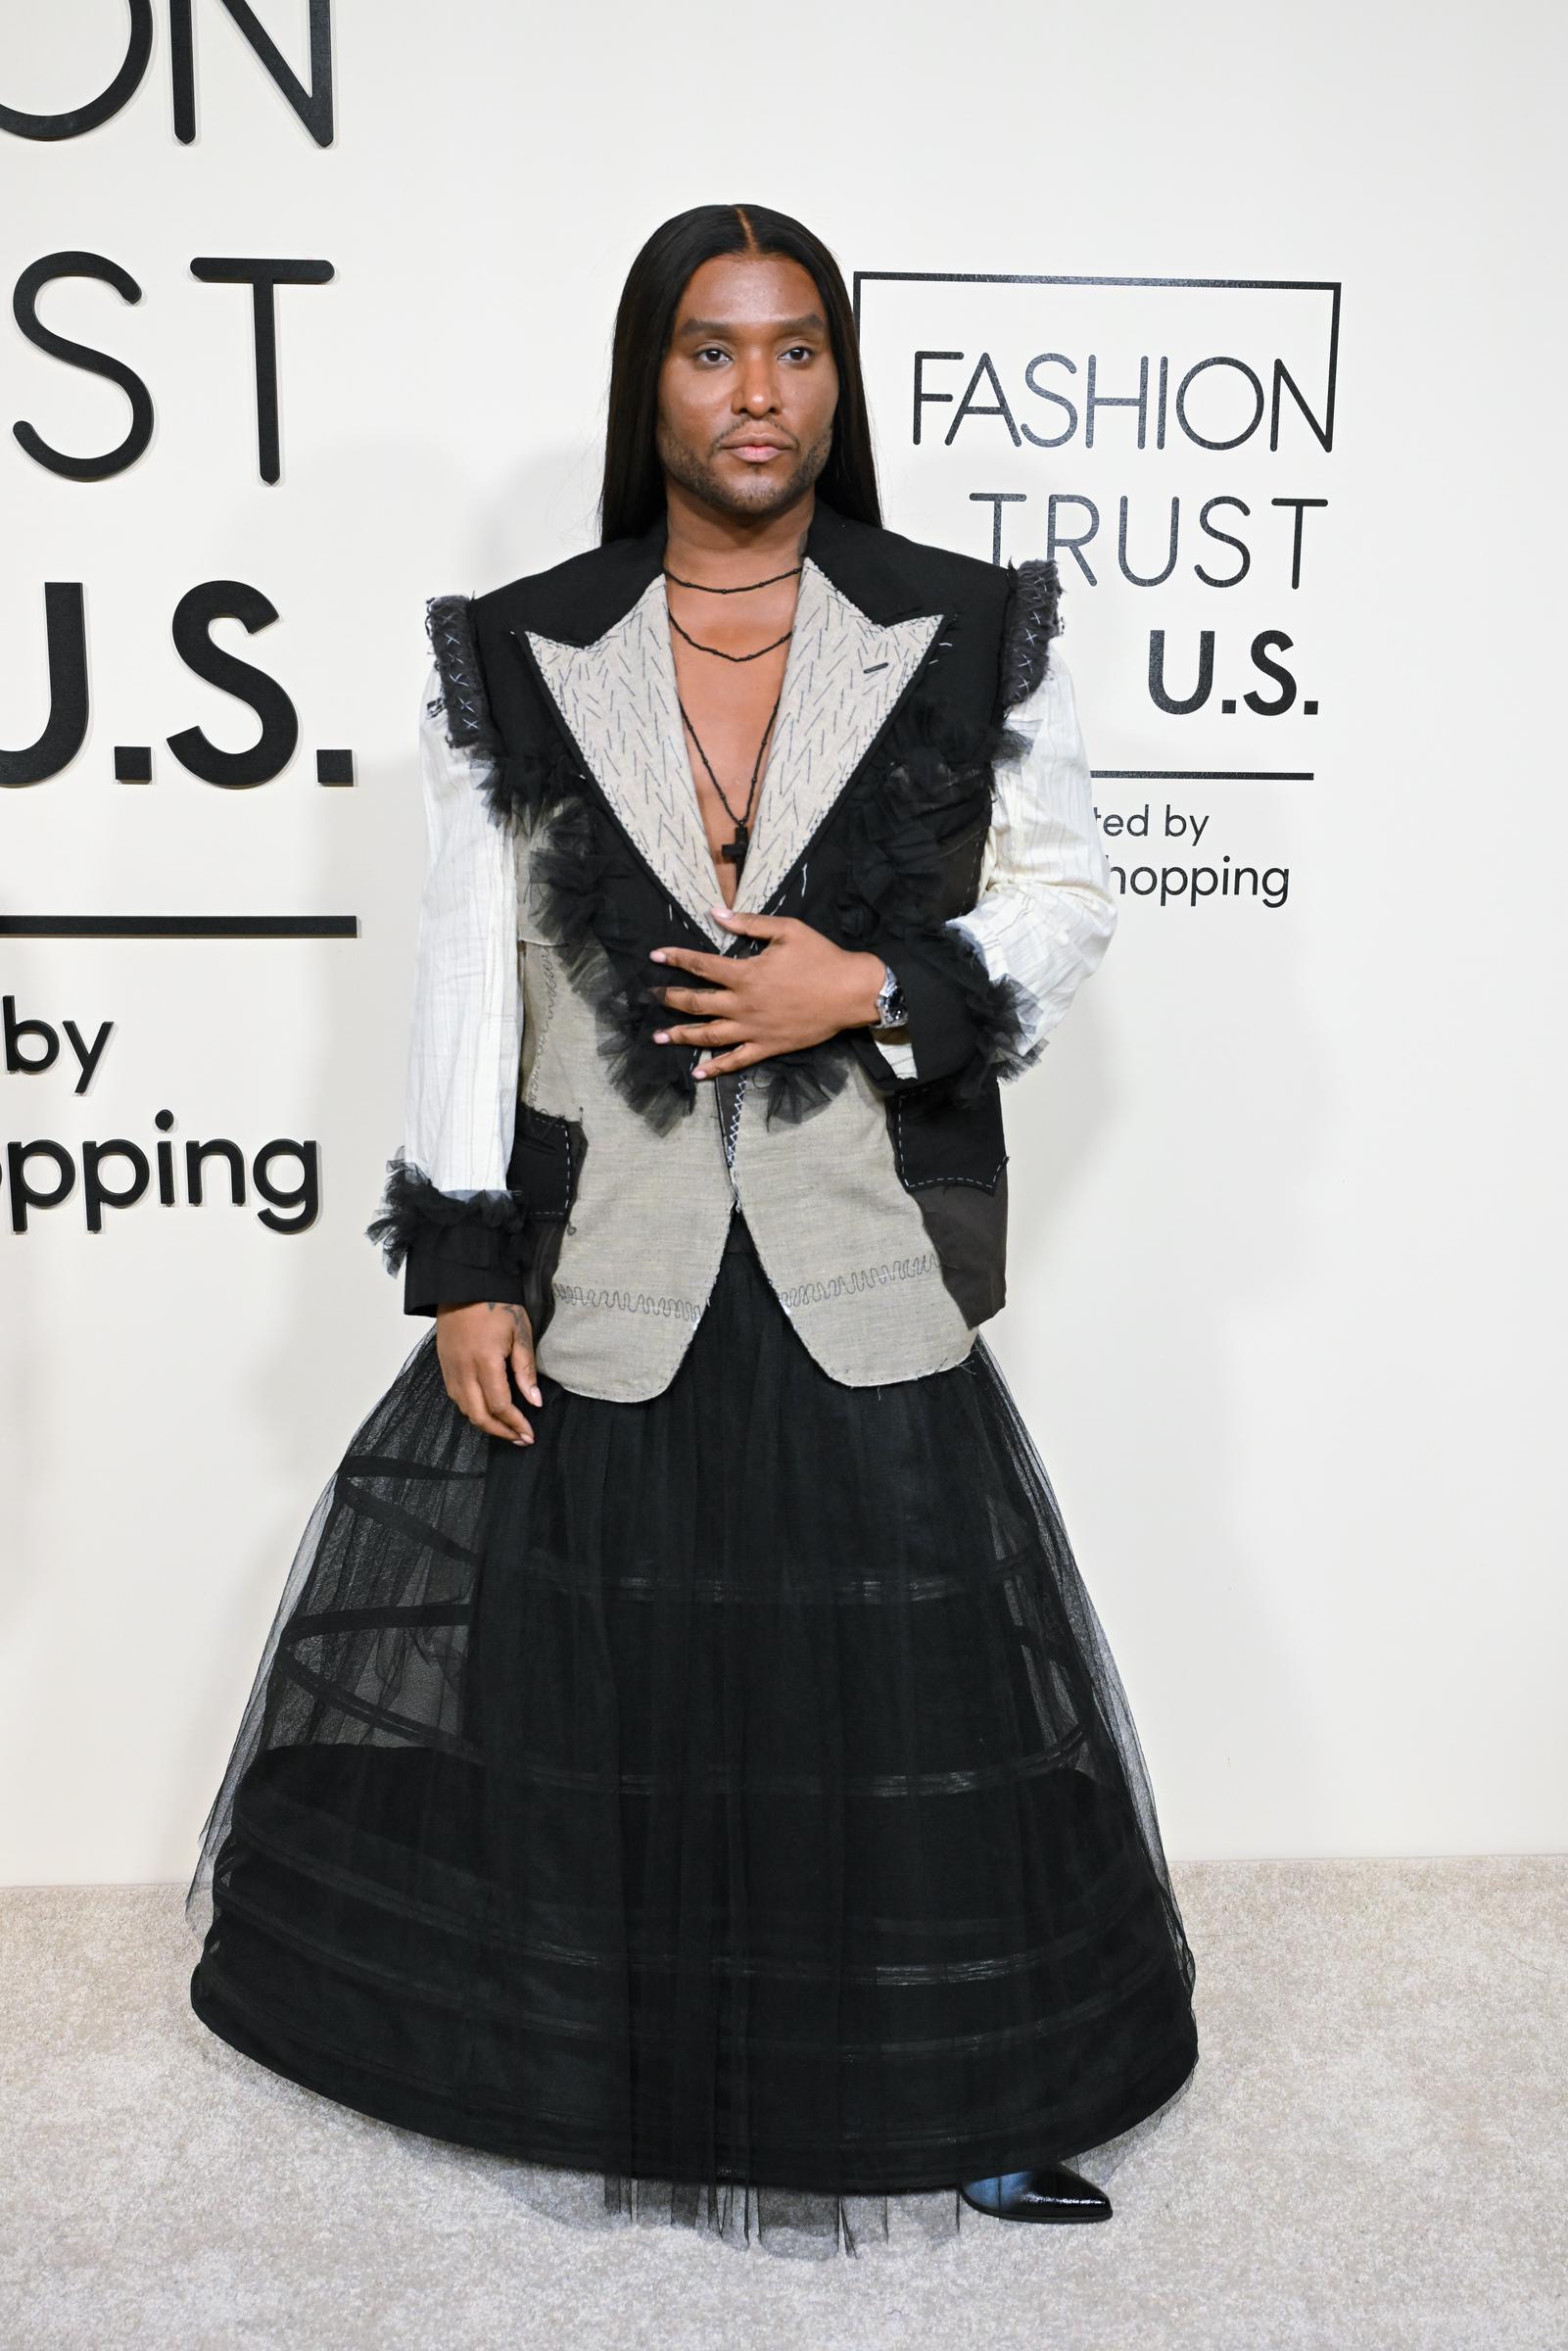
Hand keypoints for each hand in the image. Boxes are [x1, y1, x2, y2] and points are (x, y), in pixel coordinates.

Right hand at [434, 1297, 541, 1444]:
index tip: (529, 1433)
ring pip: (465, 1410)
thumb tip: (534, 1401)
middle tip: (519, 1439)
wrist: (463, 1285)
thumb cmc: (495, 1304)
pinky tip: (486, 1410)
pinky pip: (456, 1398)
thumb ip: (525, 1369)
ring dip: (485, 1424)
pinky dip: (472, 1410)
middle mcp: (464, 1370)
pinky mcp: (444, 1366)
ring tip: (506, 1429)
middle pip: (479, 1415)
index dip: (515, 1424)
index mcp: (485, 1362)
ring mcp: (451, 1369)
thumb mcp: (519, 1332)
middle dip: (500, 1432)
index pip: (500, 1405)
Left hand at [649, 905, 886, 1078]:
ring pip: (708, 1036)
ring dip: (681, 1036)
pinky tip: (698, 1073)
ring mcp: (753, 1029)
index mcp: (746, 974)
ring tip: (659, 1037)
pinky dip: (715, 1068)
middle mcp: (743, 1004)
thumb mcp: (786, 930)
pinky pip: (736, 1060)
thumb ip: (748, 923)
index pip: (700, 965)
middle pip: (697, 1003)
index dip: (675, 959)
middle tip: (650, 998)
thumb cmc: (821, 957)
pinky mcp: (767, 1046)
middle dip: (669, 999)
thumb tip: (715, 913)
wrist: (850, 992)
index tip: (655, 956)